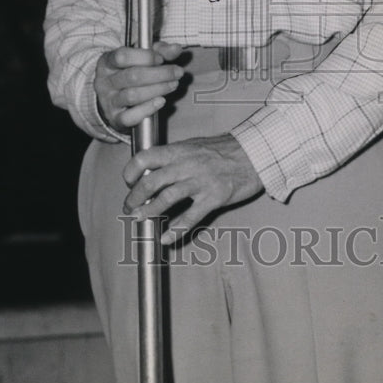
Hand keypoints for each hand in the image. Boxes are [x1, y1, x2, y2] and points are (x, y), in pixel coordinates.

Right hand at [94, 42, 185, 132]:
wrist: (111, 100)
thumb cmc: (128, 73)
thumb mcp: (141, 57)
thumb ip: (160, 51)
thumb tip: (176, 49)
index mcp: (107, 62)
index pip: (122, 56)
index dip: (145, 57)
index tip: (161, 59)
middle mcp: (105, 82)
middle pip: (132, 76)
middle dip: (160, 74)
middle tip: (177, 72)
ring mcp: (109, 101)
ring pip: (133, 96)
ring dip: (158, 89)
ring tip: (173, 84)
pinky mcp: (115, 118)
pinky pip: (130, 116)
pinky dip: (148, 109)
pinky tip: (161, 101)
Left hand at [123, 133, 262, 243]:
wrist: (254, 153)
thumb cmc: (223, 149)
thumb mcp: (194, 145)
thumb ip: (174, 156)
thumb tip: (152, 167)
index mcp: (179, 150)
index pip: (144, 158)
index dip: (130, 172)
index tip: (128, 182)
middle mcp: (186, 165)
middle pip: (150, 182)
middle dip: (134, 198)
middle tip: (129, 208)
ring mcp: (200, 182)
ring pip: (166, 199)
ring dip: (149, 212)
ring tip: (139, 220)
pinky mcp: (214, 198)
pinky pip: (190, 217)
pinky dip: (176, 230)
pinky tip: (166, 238)